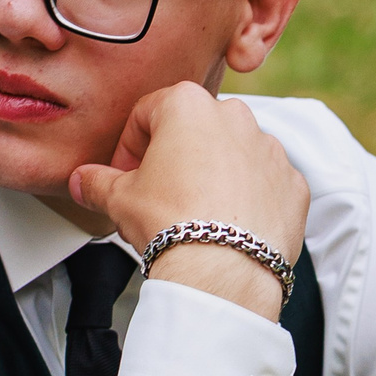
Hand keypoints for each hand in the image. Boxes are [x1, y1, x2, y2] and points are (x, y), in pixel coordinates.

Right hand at [70, 83, 309, 320]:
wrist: (221, 270)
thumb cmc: (172, 225)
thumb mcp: (119, 199)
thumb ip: (97, 182)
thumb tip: (83, 180)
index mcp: (188, 105)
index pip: (146, 113)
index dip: (129, 146)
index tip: (124, 174)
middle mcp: (235, 117)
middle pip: (194, 130)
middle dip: (175, 158)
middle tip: (157, 195)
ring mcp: (270, 149)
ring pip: (233, 155)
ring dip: (213, 176)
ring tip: (194, 215)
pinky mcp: (293, 183)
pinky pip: (264, 184)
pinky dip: (247, 199)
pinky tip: (227, 226)